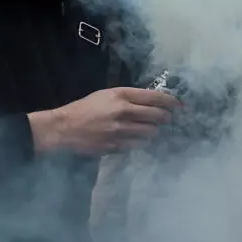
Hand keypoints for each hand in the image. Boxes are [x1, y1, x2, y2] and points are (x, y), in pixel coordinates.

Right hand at [29, 87, 179, 156]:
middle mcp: (123, 112)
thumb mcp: (107, 95)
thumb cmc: (85, 108)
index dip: (171, 102)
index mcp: (121, 96)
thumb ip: (129, 97)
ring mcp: (120, 131)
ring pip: (150, 133)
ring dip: (153, 132)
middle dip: (166, 118)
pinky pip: (136, 145)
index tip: (179, 105)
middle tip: (167, 119)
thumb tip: (152, 102)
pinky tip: (136, 140)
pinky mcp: (115, 147)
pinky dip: (139, 142)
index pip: (155, 97)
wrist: (62, 129)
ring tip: (150, 130)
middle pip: (158, 116)